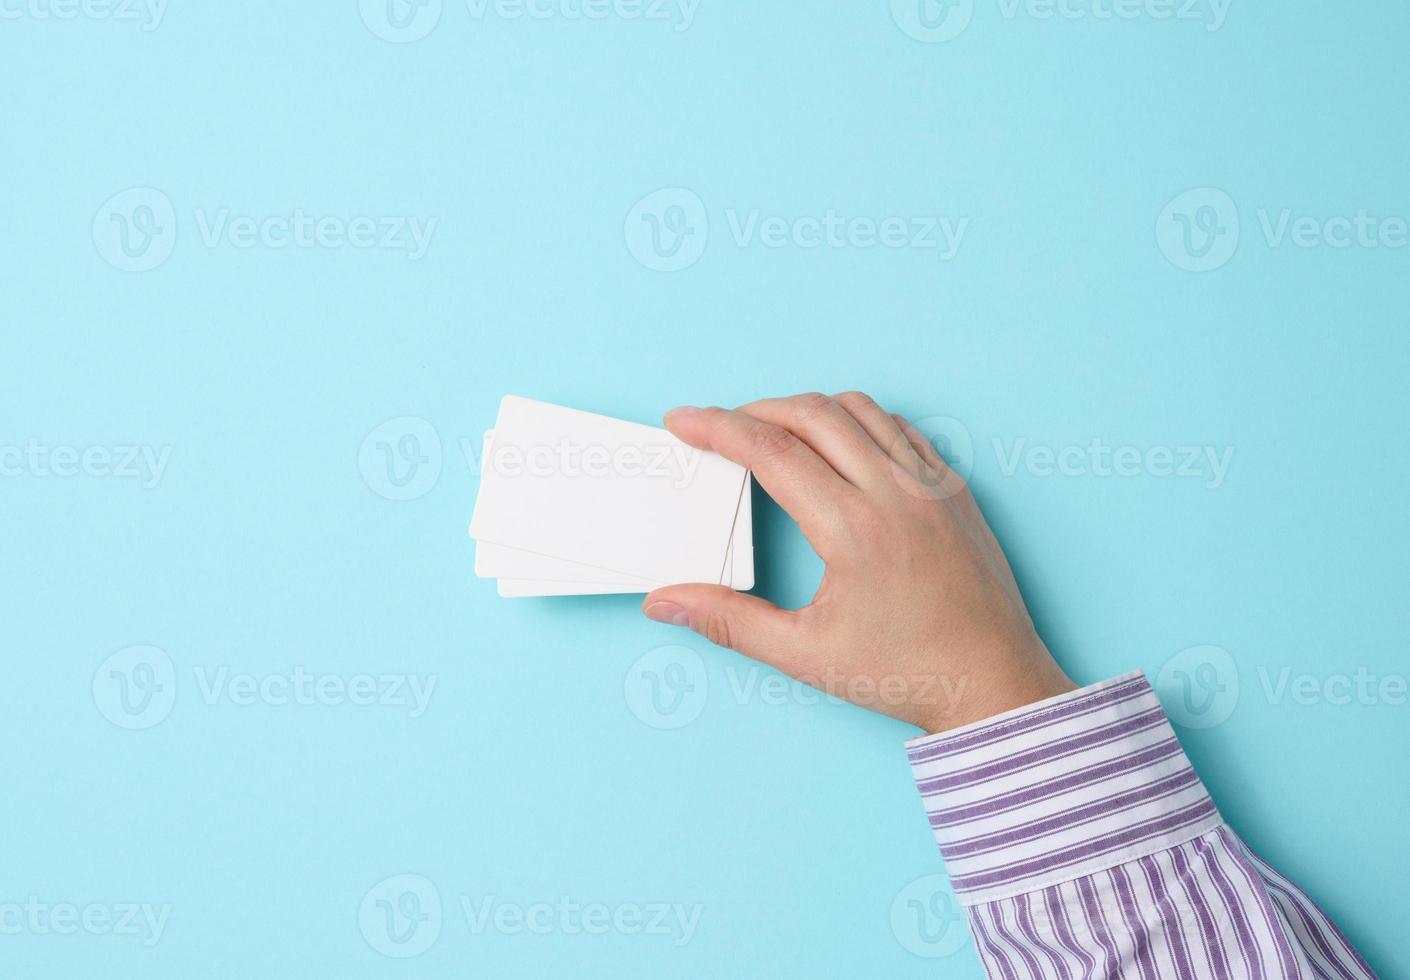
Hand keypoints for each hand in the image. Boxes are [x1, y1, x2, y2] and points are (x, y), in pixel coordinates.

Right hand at [641, 392, 1074, 732]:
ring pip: (858, 410)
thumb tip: (667, 602)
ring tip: (772, 430)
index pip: (772, 451)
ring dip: (806, 409)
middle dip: (753, 410)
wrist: (995, 686)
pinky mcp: (956, 490)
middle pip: (810, 414)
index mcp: (854, 530)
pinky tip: (837, 443)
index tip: (683, 421)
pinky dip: (857, 421)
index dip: (718, 428)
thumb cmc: (908, 674)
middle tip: (718, 427)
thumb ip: (729, 622)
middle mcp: (896, 493)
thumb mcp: (806, 655)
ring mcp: (932, 485)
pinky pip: (899, 428)